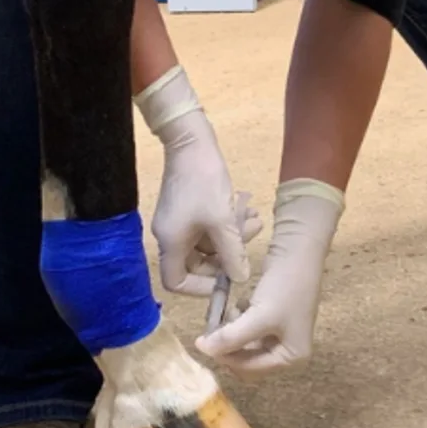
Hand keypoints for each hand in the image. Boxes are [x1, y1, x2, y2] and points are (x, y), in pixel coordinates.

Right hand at [136, 67, 254, 295]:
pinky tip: (249, 211)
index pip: (177, 282)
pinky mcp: (188, 209)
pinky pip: (208, 227)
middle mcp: (171, 236)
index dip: (200, 288)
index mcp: (171, 243)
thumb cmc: (203, 180)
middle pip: (196, 263)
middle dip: (226, 257)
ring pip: (208, 244)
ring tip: (256, 222)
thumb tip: (241, 278)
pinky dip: (228, 224)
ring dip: (233, 237)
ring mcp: (179, 222)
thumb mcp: (223, 220)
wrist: (191, 140)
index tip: (226, 281)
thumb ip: (233, 253)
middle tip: (249, 246)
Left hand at [194, 179, 344, 378]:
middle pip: (247, 361)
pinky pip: (248, 330)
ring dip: (232, 333)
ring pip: (244, 345)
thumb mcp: (258, 316)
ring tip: (230, 312)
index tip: (202, 340)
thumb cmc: (284, 287)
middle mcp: (288, 352)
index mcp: (292, 357)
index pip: (250, 370)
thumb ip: (231, 337)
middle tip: (214, 326)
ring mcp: (281, 336)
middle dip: (229, 346)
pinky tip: (240, 305)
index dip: (225, 357)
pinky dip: (239, 321)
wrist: (298, 250)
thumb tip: (203, 350)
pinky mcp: (273, 319)